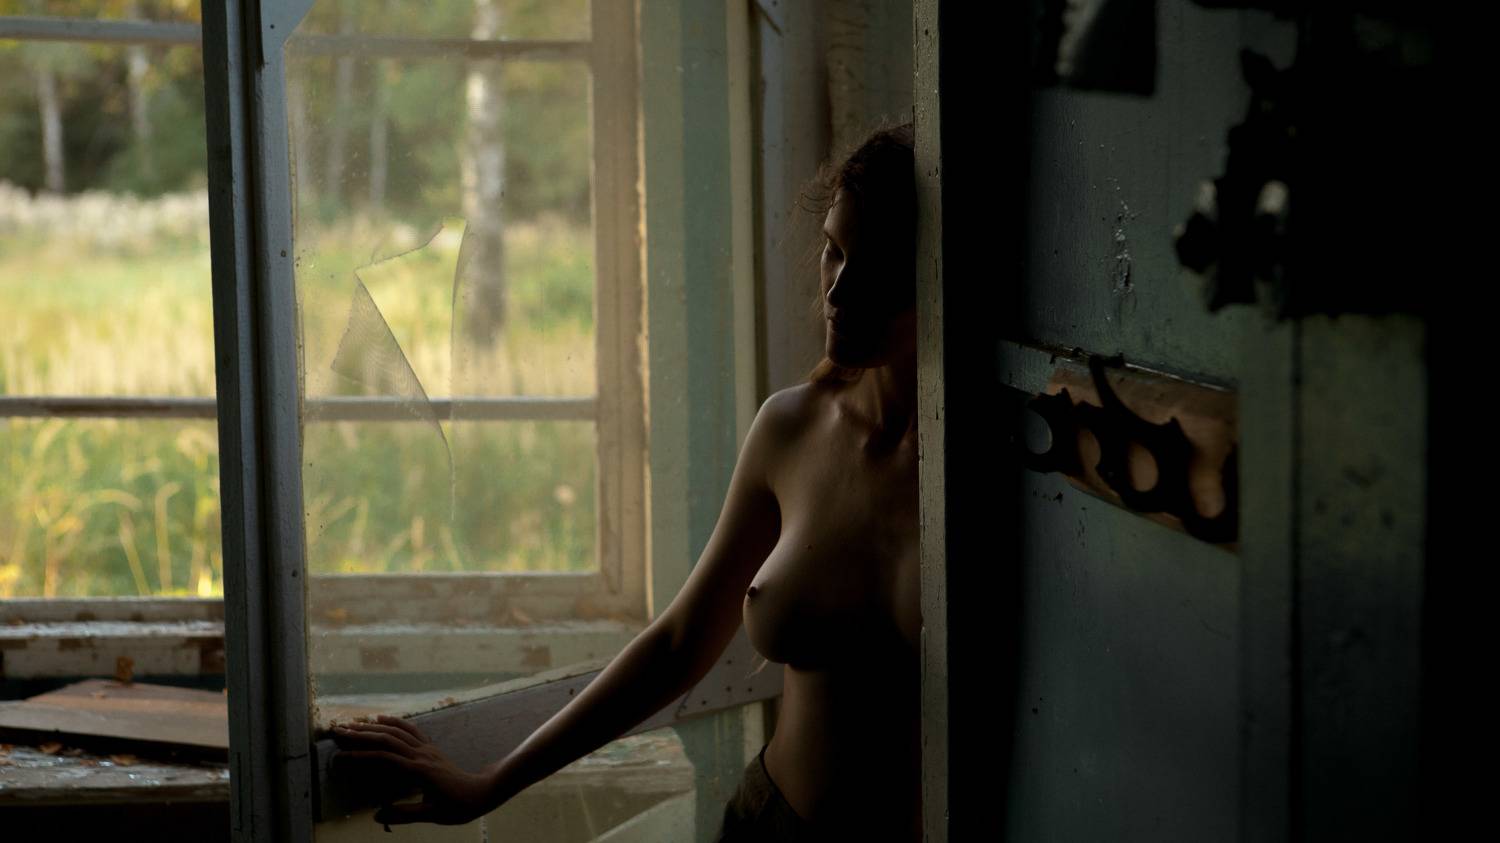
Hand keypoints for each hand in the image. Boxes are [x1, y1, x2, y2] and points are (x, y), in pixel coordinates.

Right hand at [332, 715, 496, 826]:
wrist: (482, 792)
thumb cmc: (458, 806)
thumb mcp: (431, 815)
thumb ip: (404, 814)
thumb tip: (375, 815)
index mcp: (419, 771)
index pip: (384, 758)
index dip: (361, 756)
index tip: (341, 757)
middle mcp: (422, 755)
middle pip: (387, 738)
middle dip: (361, 734)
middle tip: (338, 732)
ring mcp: (427, 749)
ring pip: (397, 731)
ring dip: (373, 726)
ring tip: (352, 724)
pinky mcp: (431, 748)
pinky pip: (411, 730)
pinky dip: (394, 722)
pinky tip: (381, 718)